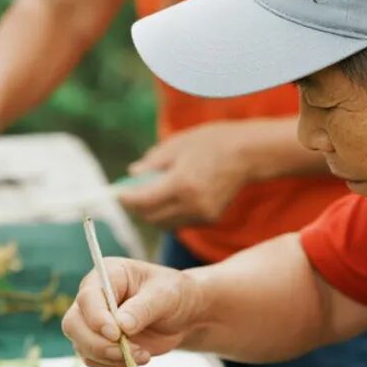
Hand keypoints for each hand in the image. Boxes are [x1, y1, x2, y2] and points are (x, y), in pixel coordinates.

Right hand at [61, 258, 202, 366]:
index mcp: (107, 275)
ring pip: (81, 345)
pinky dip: (113, 364)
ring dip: (109, 356)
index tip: (116, 334)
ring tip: (143, 354)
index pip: (88, 297)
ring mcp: (91, 322)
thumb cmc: (175, 295)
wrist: (182, 314)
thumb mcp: (166, 296)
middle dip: (99, 343)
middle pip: (74, 324)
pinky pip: (93, 359)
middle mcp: (93, 298)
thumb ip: (143, 308)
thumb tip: (121, 325)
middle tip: (129, 351)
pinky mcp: (97, 343)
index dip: (97, 318)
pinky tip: (138, 357)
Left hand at [118, 122, 256, 228]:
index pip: (143, 201)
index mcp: (182, 184)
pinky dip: (169, 213)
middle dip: (137, 208)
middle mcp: (192, 204)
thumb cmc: (213, 142)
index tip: (117, 193)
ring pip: (165, 223)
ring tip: (149, 195)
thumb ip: (152, 163)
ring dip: (152, 213)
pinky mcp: (210, 219)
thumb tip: (132, 174)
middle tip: (129, 195)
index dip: (126, 199)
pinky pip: (180, 221)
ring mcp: (203, 214)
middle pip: (151, 217)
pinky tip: (171, 198)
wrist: (249, 153)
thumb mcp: (177, 145)